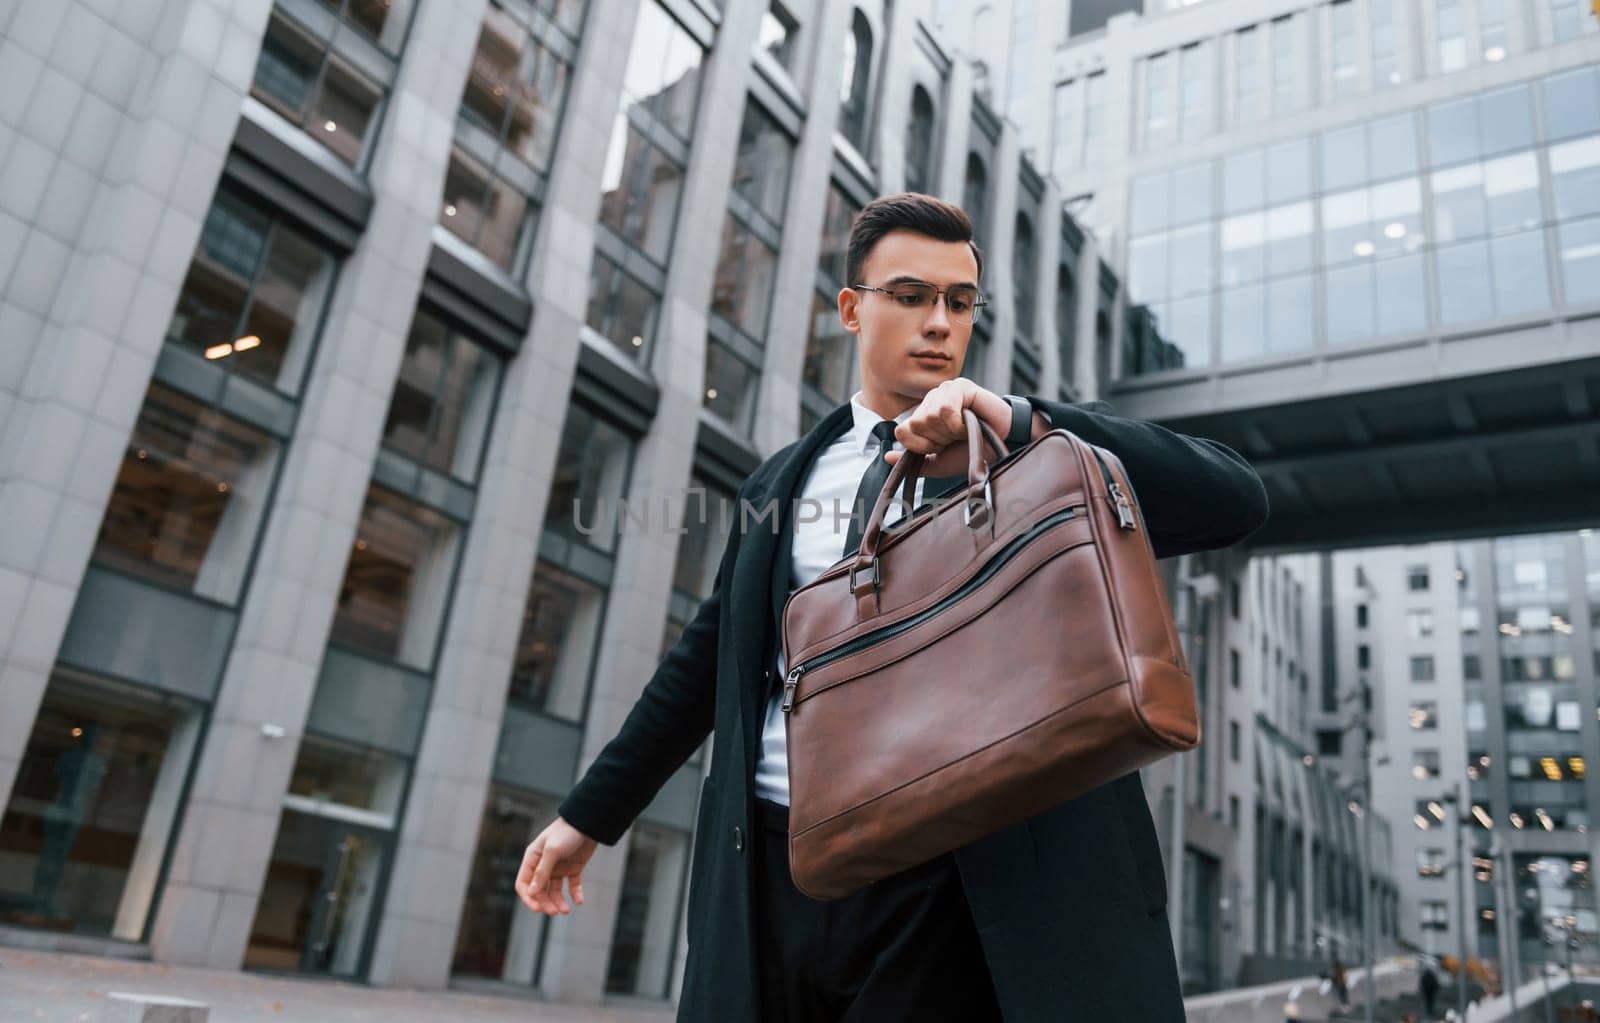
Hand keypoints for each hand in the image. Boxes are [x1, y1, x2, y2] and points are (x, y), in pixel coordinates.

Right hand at [515, 816, 596, 915]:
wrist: (589, 822)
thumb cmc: (567, 832)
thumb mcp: (553, 850)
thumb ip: (542, 871)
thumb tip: (531, 892)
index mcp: (533, 858)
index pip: (523, 883)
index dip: (528, 898)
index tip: (537, 908)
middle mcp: (543, 865)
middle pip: (539, 891)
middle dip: (546, 903)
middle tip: (556, 912)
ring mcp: (558, 867)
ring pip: (555, 891)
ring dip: (558, 902)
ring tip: (566, 911)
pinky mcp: (573, 868)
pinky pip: (572, 886)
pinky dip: (575, 894)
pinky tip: (578, 901)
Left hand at [882, 379, 1011, 473]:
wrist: (1003, 445)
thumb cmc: (973, 451)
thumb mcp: (940, 462)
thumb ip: (915, 461)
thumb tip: (887, 457)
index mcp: (923, 417)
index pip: (902, 431)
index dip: (921, 446)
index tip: (941, 447)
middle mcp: (930, 401)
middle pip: (916, 425)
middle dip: (938, 439)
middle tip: (956, 438)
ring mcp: (944, 391)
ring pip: (930, 417)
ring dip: (950, 432)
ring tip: (965, 429)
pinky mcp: (959, 386)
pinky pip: (945, 409)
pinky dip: (958, 423)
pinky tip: (970, 421)